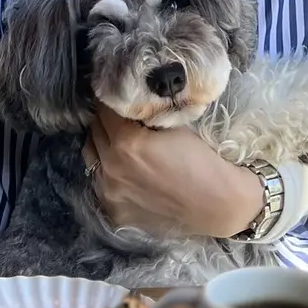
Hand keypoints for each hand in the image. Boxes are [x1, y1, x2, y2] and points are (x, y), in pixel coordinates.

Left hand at [85, 106, 264, 239]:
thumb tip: (129, 99)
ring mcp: (110, 193)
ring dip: (103, 146)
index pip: (104, 109)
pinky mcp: (114, 212)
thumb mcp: (174, 125)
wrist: (216, 203)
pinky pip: (100, 183)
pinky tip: (126, 170)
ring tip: (120, 143)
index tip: (118, 95)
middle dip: (106, 121)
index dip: (113, 99)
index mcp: (126, 142)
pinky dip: (108, 172)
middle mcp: (111, 168)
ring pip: (92, 157)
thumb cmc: (202, 160)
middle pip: (94, 131)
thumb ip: (146, 113)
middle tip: (120, 116)